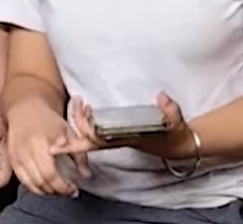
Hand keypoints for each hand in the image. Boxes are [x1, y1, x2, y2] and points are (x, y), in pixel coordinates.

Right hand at [6, 99, 89, 196]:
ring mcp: (18, 156)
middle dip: (57, 191)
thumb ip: (78, 153)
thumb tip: (85, 174)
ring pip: (31, 184)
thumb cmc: (48, 119)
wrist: (26, 108)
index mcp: (43, 143)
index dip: (63, 187)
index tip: (73, 189)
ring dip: (46, 191)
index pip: (51, 174)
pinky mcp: (12, 159)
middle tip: (67, 191)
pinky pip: (23, 181)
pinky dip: (34, 187)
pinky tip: (44, 186)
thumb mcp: (68, 131)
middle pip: (41, 182)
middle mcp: (28, 150)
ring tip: (57, 189)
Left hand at [50, 94, 191, 160]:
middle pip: (91, 139)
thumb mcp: (176, 121)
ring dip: (80, 125)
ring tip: (75, 105)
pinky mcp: (122, 135)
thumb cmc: (175, 133)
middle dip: (76, 128)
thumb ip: (170, 109)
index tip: (63, 138)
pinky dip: (88, 127)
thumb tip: (161, 96)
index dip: (81, 139)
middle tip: (70, 106)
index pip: (100, 141)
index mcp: (129, 138)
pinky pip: (99, 134)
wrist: (179, 146)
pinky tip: (83, 116)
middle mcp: (121, 140)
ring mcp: (120, 138)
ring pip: (93, 137)